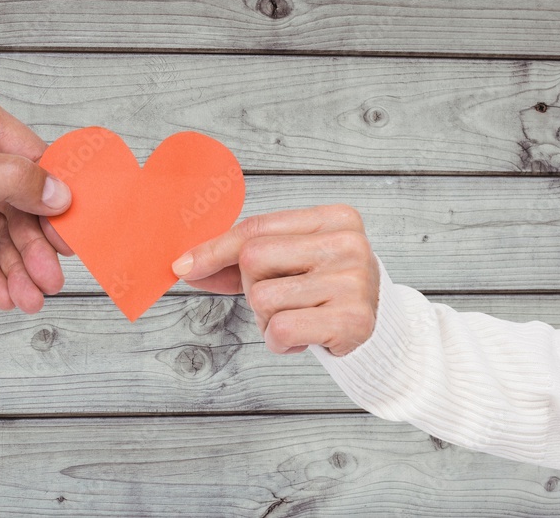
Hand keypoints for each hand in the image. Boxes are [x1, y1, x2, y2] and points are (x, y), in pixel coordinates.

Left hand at [0, 90, 73, 312]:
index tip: (78, 233)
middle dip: (36, 246)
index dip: (57, 199)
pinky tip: (4, 296)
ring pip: (8, 234)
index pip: (35, 161)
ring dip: (19, 268)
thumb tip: (60, 192)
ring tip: (30, 299)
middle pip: (26, 205)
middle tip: (51, 279)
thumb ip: (7, 180)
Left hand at [171, 205, 378, 355]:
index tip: (182, 265)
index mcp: (333, 218)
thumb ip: (238, 261)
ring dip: (267, 320)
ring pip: (263, 298)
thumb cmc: (322, 290)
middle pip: (253, 259)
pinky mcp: (353, 319)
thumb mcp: (287, 264)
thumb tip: (185, 266)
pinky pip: (282, 328)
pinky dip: (280, 341)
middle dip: (252, 287)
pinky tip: (303, 338)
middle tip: (282, 300)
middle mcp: (347, 243)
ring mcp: (353, 280)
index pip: (256, 229)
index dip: (214, 249)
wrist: (377, 328)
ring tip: (298, 319)